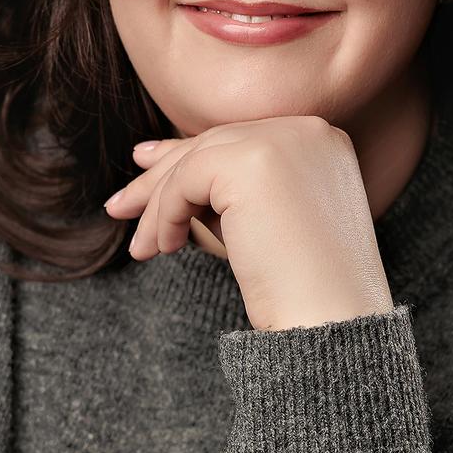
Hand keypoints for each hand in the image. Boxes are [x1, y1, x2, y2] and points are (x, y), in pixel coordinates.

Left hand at [102, 116, 394, 331]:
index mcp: (322, 142)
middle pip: (215, 145)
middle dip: (162, 177)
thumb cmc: (304, 289)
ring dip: (161, 207)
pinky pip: (187, 179)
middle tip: (120, 205)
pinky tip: (163, 248)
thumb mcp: (268, 222)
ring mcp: (283, 140)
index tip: (146, 166)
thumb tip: (157, 154)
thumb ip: (231, 186)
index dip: (190, 155)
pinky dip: (166, 214)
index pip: (241, 140)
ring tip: (142, 248)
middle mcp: (307, 130)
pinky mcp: (253, 160)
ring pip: (196, 162)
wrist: (332, 321)